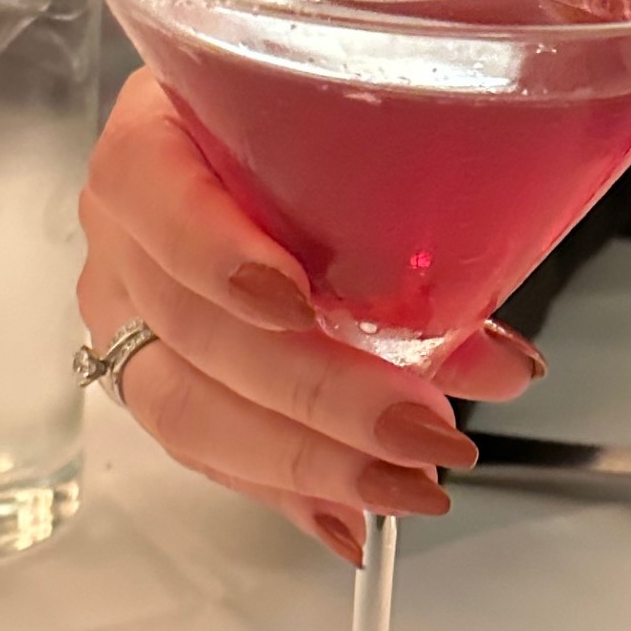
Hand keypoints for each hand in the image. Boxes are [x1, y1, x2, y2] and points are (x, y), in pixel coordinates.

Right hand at [78, 70, 546, 565]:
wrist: (283, 137)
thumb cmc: (327, 112)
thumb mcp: (382, 122)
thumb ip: (437, 204)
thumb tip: (503, 365)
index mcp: (159, 131)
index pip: (151, 187)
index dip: (216, 252)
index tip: (298, 303)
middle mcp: (127, 227)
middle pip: (190, 324)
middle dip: (312, 395)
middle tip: (423, 430)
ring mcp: (131, 308)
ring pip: (185, 406)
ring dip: (305, 461)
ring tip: (406, 486)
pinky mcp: (159, 373)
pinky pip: (209, 446)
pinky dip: (286, 487)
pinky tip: (350, 518)